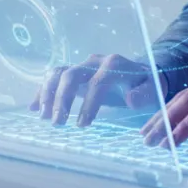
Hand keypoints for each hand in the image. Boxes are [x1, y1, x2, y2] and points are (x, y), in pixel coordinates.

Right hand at [29, 53, 165, 126]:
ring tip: (43, 116)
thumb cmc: (147, 84)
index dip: (89, 104)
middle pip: (72, 75)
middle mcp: (95, 62)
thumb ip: (145, 93)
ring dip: (47, 94)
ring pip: (58, 73)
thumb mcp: (153, 89)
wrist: (142, 72)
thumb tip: (129, 98)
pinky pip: (54, 77)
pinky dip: (42, 90)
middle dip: (62, 99)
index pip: (98, 82)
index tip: (82, 125)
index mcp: (114, 65)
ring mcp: (82, 66)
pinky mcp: (74, 72)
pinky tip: (33, 107)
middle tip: (57, 123)